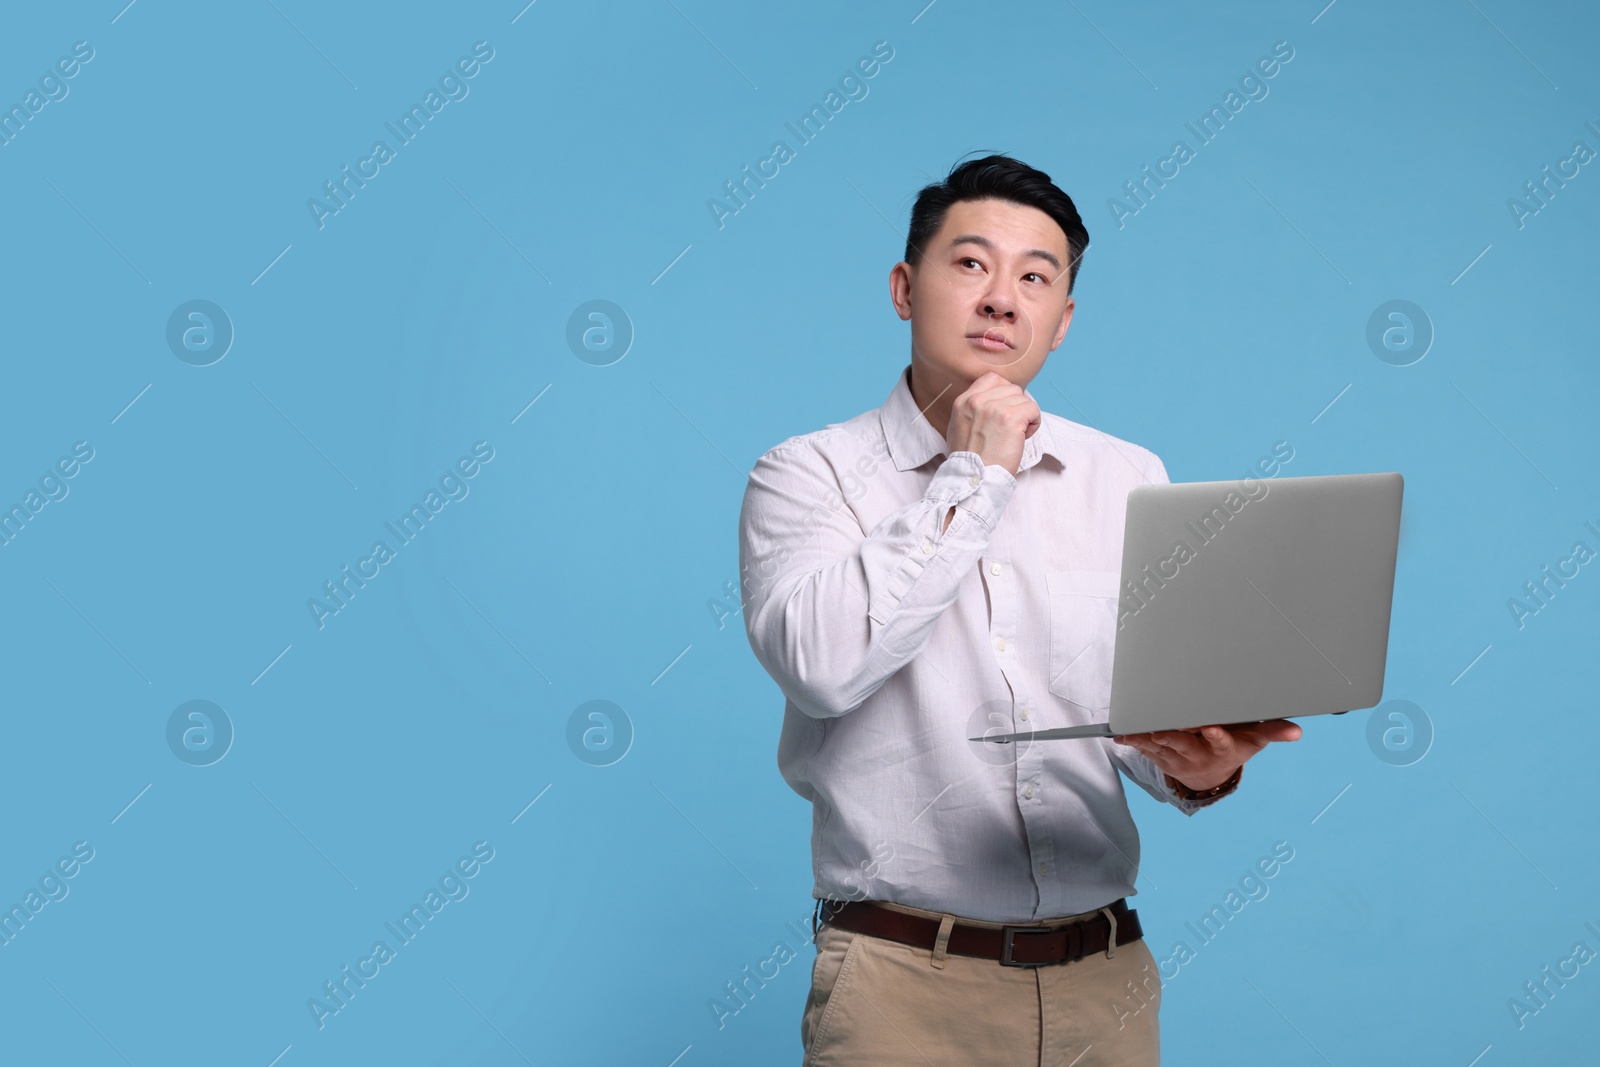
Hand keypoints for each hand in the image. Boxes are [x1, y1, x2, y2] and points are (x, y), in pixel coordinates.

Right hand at [944, 371, 1039, 477]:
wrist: (974, 479)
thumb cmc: (970, 460)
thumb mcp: (958, 427)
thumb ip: (972, 409)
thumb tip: (992, 401)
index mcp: (963, 401)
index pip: (992, 379)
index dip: (1004, 392)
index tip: (1005, 409)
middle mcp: (977, 401)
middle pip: (1011, 388)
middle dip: (1016, 406)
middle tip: (1011, 427)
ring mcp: (994, 408)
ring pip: (1024, 398)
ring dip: (1026, 415)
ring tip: (1017, 434)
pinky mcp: (1011, 419)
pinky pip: (1033, 408)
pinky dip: (1034, 422)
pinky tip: (1025, 436)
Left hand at [1113, 719, 1301, 791]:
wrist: (1212, 776)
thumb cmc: (1234, 748)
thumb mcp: (1255, 740)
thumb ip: (1273, 732)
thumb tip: (1297, 732)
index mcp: (1222, 748)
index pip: (1221, 742)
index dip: (1215, 735)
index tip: (1210, 727)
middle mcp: (1199, 755)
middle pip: (1184, 744)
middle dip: (1171, 736)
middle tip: (1160, 728)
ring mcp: (1178, 758)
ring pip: (1160, 748)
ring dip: (1146, 740)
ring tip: (1132, 731)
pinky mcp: (1162, 758)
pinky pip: (1146, 750)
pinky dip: (1133, 742)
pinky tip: (1121, 735)